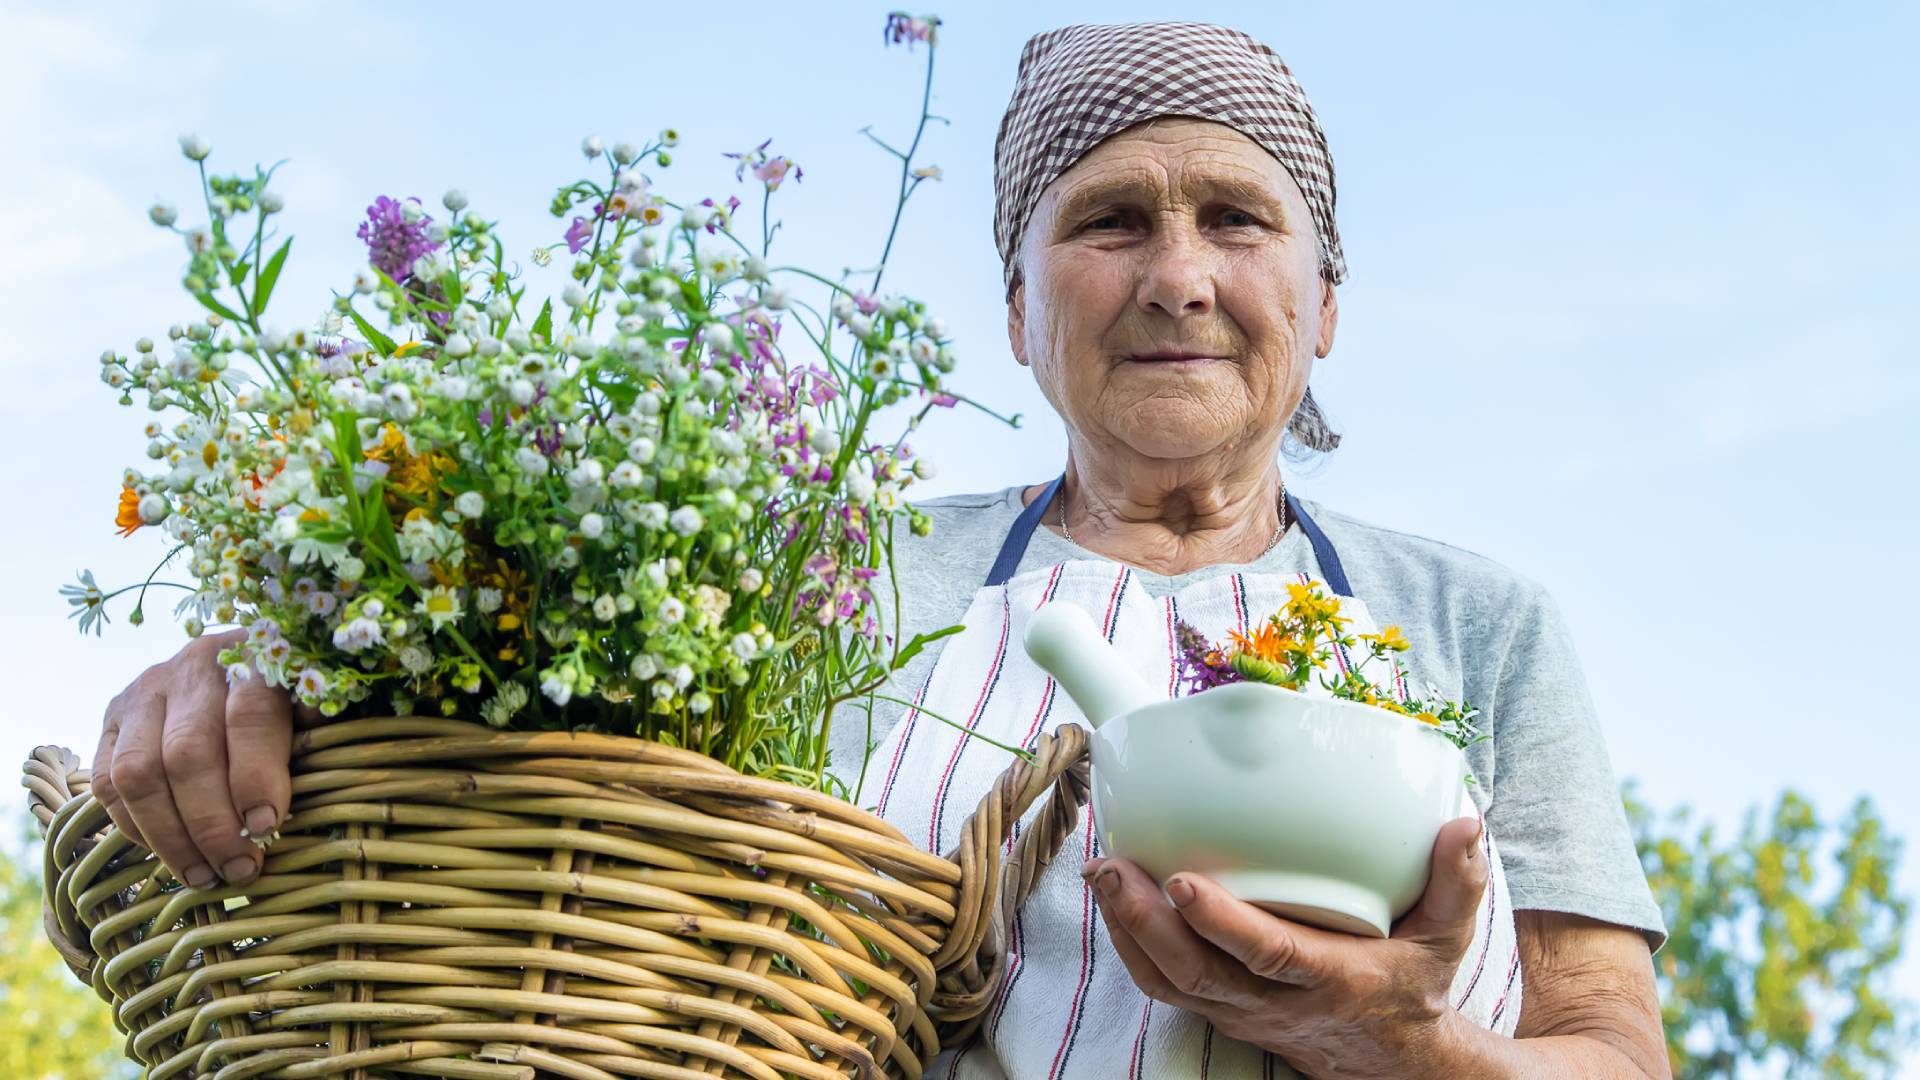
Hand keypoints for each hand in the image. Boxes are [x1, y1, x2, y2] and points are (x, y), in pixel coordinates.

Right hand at [91, 630, 303, 888]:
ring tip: (203, 876)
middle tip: (240, 867)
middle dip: (213, 822)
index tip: (267, 827)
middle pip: (187, 753)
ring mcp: (145, 692)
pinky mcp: (113, 718)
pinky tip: (169, 852)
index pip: (248, 716)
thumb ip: (322, 722)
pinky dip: (135, 825)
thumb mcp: (319, 697)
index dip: (256, 776)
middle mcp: (193, 668)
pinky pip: (109, 781)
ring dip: (170, 835)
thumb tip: (324, 748)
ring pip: (138, 773)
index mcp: (254, 656)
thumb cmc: (293, 692)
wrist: (239, 661)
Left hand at [1084, 816, 1488, 1078]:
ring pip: (1168, 982)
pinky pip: (1162, 984)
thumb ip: (1457, 883)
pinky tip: (1111, 897)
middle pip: (1196, 972)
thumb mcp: (1448, 939)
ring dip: (1125, 930)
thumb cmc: (1413, 984)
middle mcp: (1275, 1003)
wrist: (1389, 1059)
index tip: (1182, 880)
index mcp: (1332, 980)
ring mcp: (1240, 1011)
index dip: (1222, 923)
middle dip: (1145, 921)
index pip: (1268, 954)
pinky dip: (1129, 945)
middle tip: (1110, 865)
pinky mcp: (1219, 1008)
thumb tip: (1465, 823)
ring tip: (1099, 871)